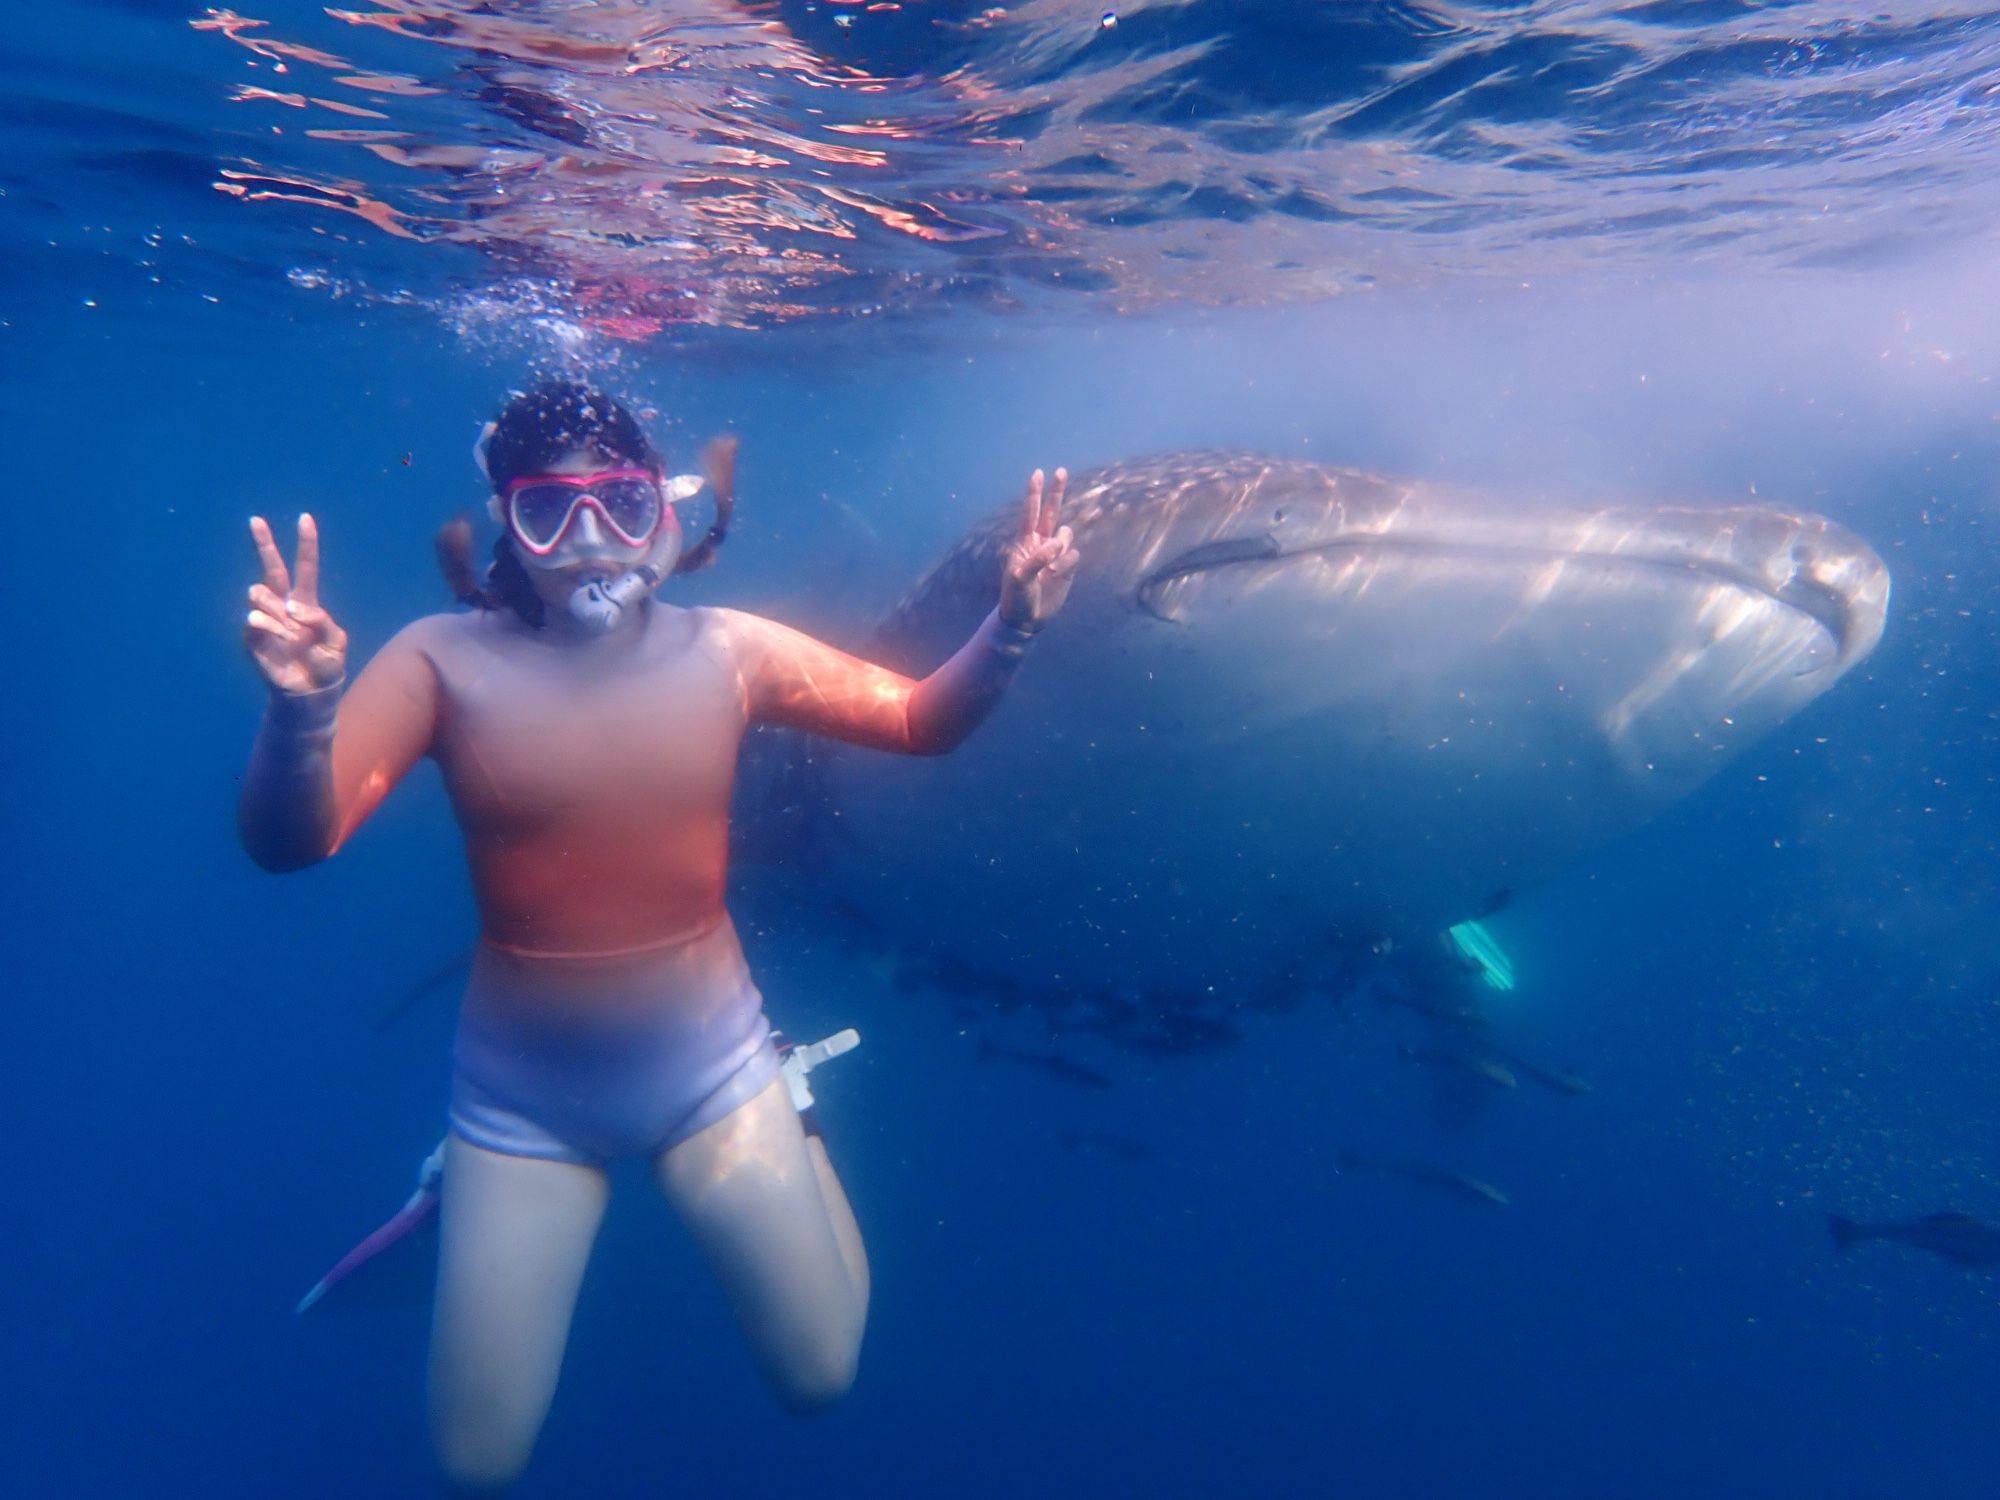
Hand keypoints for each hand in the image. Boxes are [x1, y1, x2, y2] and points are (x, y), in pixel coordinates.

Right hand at [245, 513, 347, 694]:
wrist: (309, 692)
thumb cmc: (326, 664)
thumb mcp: (336, 642)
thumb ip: (322, 621)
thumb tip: (294, 609)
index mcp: (307, 602)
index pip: (306, 567)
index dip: (306, 544)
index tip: (305, 518)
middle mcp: (284, 605)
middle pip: (272, 569)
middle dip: (264, 543)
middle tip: (256, 520)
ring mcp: (266, 618)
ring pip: (260, 593)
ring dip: (276, 610)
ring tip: (291, 633)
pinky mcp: (252, 635)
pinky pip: (255, 619)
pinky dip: (271, 629)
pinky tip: (281, 641)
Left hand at [998, 467, 1079, 632]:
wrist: (1026, 619)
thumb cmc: (1016, 597)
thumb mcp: (1020, 579)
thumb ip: (1037, 560)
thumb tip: (1056, 544)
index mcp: (1024, 543)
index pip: (1031, 513)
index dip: (1035, 494)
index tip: (1038, 473)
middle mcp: (1040, 544)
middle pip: (1051, 512)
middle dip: (1056, 492)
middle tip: (1061, 470)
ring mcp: (1055, 555)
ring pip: (1066, 535)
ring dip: (1062, 546)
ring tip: (1051, 568)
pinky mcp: (1067, 567)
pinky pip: (1074, 555)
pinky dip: (1067, 565)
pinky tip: (1056, 578)